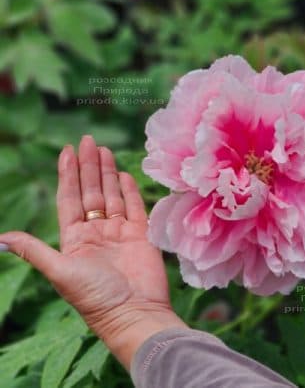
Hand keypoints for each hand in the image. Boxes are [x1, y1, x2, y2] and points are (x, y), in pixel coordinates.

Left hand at [0, 135, 186, 369]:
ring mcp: (120, 232)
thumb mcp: (61, 272)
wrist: (135, 313)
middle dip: (88, 166)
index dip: (68, 174)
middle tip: (88, 140)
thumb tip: (1, 237)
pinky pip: (135, 207)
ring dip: (107, 173)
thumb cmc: (96, 296)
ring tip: (104, 150)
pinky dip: (130, 191)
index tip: (67, 151)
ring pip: (112, 195)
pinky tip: (124, 174)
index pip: (69, 199)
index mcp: (75, 239)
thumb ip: (35, 251)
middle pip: (91, 192)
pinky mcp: (141, 235)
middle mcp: (96, 232)